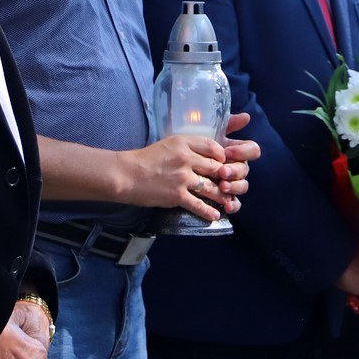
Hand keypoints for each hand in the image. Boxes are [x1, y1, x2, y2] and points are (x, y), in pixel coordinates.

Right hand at [120, 112, 258, 221]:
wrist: (126, 174)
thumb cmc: (144, 159)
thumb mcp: (167, 145)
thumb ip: (186, 148)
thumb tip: (202, 157)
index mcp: (183, 143)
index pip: (212, 146)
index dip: (222, 156)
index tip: (225, 162)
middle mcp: (186, 158)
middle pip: (215, 167)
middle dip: (226, 177)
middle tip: (232, 184)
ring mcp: (183, 178)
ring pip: (211, 187)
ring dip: (222, 196)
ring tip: (228, 202)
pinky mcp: (177, 195)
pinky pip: (198, 204)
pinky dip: (208, 211)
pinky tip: (215, 215)